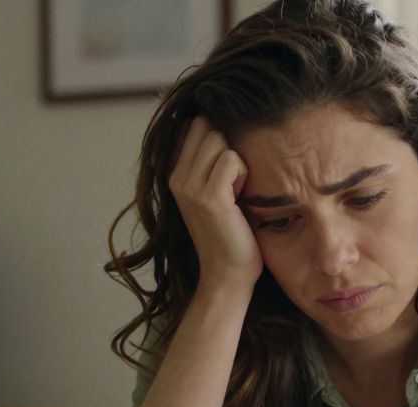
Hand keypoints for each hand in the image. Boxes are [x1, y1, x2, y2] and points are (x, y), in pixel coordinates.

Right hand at [168, 116, 262, 294]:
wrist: (227, 274)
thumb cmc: (230, 233)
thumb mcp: (213, 192)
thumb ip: (209, 161)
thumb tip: (216, 123)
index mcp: (174, 173)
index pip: (192, 125)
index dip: (216, 135)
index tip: (226, 166)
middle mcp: (176, 177)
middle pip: (207, 127)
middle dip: (228, 146)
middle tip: (233, 183)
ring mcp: (189, 187)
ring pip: (219, 139)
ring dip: (237, 162)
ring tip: (235, 192)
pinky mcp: (209, 197)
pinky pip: (232, 159)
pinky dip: (243, 174)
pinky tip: (239, 197)